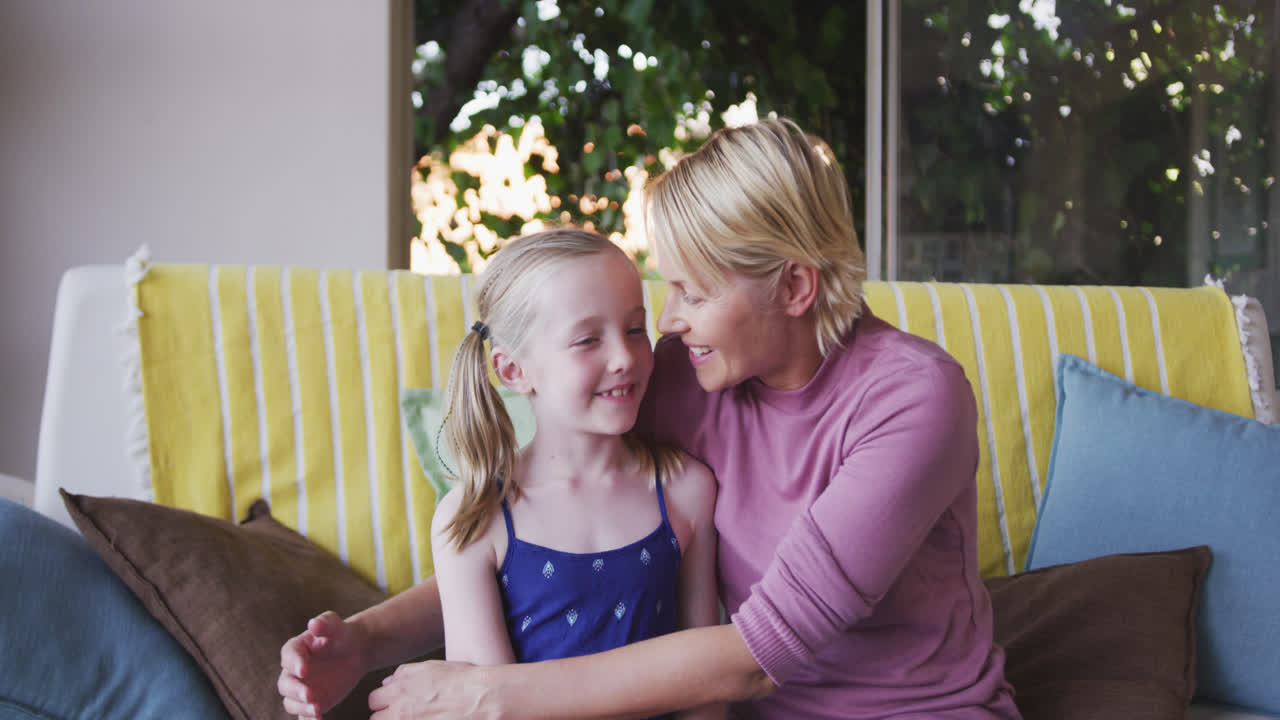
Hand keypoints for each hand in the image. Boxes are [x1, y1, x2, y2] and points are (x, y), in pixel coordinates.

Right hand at [278, 611, 368, 717]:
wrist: (355, 652)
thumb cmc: (342, 635)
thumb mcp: (336, 626)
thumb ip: (325, 623)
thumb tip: (314, 623)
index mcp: (295, 650)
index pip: (289, 656)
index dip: (294, 664)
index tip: (304, 670)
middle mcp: (293, 672)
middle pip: (286, 684)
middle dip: (296, 691)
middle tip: (310, 694)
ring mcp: (300, 688)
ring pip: (292, 702)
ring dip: (301, 707)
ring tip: (316, 709)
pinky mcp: (311, 702)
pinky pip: (304, 714)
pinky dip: (308, 719)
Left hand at [368, 659, 494, 718]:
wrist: (483, 700)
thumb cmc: (462, 681)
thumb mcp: (430, 668)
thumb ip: (404, 674)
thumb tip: (388, 682)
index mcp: (399, 691)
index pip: (374, 700)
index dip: (384, 701)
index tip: (393, 703)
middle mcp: (400, 712)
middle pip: (376, 719)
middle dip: (386, 716)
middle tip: (403, 714)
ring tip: (414, 717)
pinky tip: (429, 718)